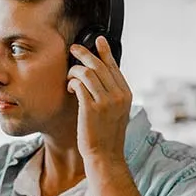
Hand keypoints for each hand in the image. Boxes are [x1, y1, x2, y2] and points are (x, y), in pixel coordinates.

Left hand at [67, 36, 132, 162]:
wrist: (105, 155)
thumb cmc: (106, 135)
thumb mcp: (117, 111)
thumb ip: (112, 94)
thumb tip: (100, 77)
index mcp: (126, 94)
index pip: (114, 66)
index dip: (105, 51)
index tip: (98, 40)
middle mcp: (118, 95)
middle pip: (99, 65)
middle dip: (84, 54)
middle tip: (73, 49)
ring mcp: (105, 101)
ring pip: (88, 72)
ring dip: (75, 70)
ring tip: (69, 76)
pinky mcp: (91, 108)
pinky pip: (79, 85)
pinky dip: (72, 82)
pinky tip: (70, 87)